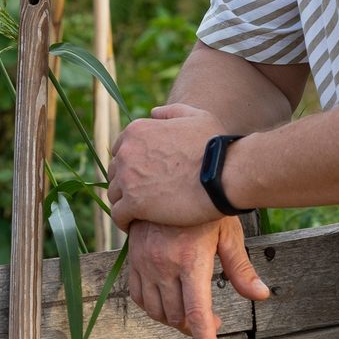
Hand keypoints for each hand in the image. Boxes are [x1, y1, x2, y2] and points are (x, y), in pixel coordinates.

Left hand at [107, 102, 224, 231]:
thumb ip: (172, 113)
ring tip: (140, 214)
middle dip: (126, 183)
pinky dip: (124, 222)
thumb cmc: (216, 146)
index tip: (144, 176)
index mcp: (137, 131)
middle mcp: (126, 152)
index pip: (120, 150)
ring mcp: (128, 178)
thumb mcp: (196, 117)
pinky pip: (118, 215)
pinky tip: (134, 226)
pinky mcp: (133, 204)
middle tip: (143, 196)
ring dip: (124, 203)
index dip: (132, 164)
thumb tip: (153, 112)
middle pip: (115, 172)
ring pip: (114, 194)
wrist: (224, 175)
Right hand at [125, 219, 270, 338]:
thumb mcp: (227, 233)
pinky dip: (154, 308)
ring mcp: (145, 263)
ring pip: (158, 311)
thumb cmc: (204, 207)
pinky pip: (140, 297)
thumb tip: (261, 295)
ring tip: (192, 311)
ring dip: (176, 320)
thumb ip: (241, 269)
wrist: (167, 179)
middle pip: (178, 317)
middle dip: (196, 328)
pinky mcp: (134, 259)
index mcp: (191, 261)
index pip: (196, 313)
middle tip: (213, 321)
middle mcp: (164, 265)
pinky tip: (168, 300)